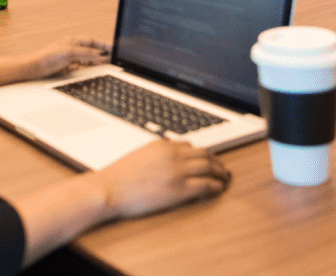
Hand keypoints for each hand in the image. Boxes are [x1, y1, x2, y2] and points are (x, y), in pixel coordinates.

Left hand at [25, 36, 111, 79]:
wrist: (33, 69)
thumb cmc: (46, 57)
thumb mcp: (69, 53)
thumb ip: (86, 53)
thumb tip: (100, 54)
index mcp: (73, 41)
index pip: (92, 41)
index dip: (103, 45)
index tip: (113, 49)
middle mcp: (72, 48)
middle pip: (91, 51)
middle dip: (102, 54)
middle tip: (113, 59)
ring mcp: (70, 58)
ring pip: (87, 60)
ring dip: (96, 62)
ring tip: (106, 65)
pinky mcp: (67, 68)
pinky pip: (81, 68)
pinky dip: (88, 69)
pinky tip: (92, 71)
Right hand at [92, 140, 230, 219]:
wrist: (110, 188)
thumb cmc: (119, 176)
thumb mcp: (139, 155)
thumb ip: (156, 155)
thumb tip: (166, 161)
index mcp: (162, 145)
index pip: (189, 145)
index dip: (201, 153)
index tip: (206, 158)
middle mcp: (173, 155)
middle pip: (204, 154)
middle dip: (216, 160)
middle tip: (222, 167)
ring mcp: (177, 172)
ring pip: (208, 167)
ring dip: (220, 172)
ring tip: (225, 177)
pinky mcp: (179, 190)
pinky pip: (205, 185)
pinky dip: (216, 185)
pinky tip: (219, 188)